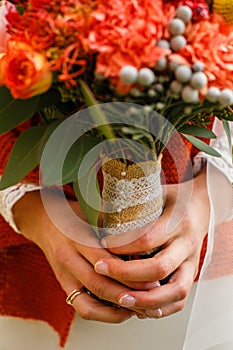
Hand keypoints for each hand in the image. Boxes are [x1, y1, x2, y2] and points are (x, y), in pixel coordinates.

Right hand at [12, 188, 141, 321]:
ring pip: (89, 302)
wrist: (43, 220)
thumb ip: (115, 225)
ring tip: (139, 309)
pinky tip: (120, 311)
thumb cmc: (73, 214)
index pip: (107, 262)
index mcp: (78, 239)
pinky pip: (81, 307)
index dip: (131, 275)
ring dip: (116, 310)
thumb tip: (145, 236)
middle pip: (99, 285)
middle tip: (152, 297)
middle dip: (128, 295)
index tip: (153, 280)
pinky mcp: (63, 284)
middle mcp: (68, 259)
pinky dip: (102, 314)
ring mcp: (64, 275)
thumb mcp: (93, 213)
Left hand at [94, 169, 209, 317]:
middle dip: (127, 273)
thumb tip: (99, 214)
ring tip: (122, 300)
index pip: (148, 239)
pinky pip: (181, 298)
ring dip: (147, 300)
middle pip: (159, 267)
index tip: (102, 245)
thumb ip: (133, 205)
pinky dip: (162, 308)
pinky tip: (142, 309)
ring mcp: (192, 262)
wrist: (201, 206)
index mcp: (178, 221)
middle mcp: (187, 244)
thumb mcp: (156, 194)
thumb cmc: (174, 199)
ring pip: (176, 290)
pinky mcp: (191, 273)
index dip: (123, 245)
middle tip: (101, 270)